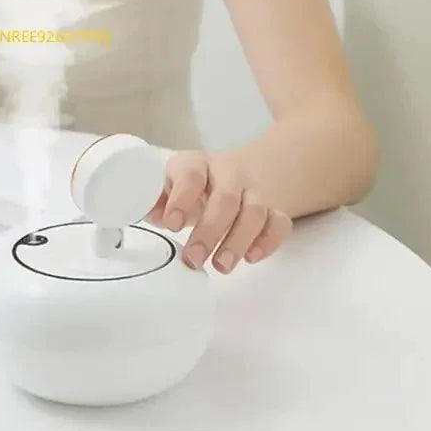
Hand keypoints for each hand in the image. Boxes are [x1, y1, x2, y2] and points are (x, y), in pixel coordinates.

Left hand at [145, 151, 292, 273]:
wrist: (238, 172)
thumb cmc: (194, 185)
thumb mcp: (172, 184)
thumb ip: (158, 199)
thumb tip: (150, 214)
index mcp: (197, 164)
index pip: (191, 175)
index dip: (182, 199)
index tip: (171, 225)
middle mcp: (228, 173)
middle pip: (225, 198)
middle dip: (209, 231)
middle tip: (193, 259)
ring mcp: (254, 190)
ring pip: (254, 211)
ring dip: (238, 241)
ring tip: (221, 266)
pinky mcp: (274, 208)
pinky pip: (280, 222)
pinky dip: (268, 241)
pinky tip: (252, 258)